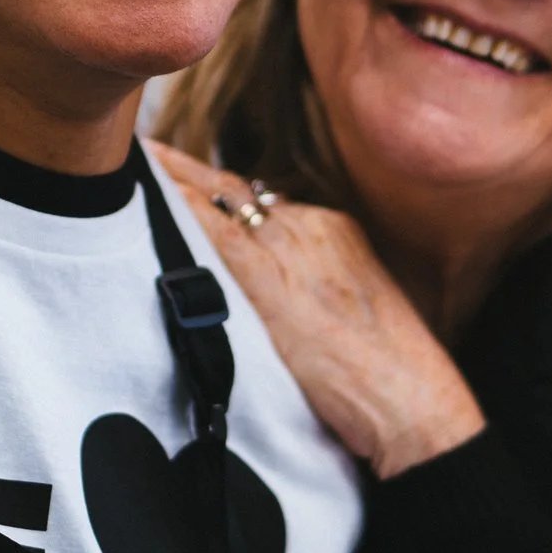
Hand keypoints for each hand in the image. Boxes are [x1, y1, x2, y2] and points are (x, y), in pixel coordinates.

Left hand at [151, 144, 484, 478]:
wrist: (412, 401)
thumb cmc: (389, 376)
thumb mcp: (352, 312)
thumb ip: (312, 289)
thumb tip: (279, 297)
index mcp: (333, 231)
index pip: (263, 201)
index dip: (220, 190)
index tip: (188, 177)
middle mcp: (310, 227)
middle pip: (236, 190)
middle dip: (190, 171)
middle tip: (148, 152)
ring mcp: (291, 249)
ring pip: (221, 201)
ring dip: (177, 179)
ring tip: (138, 160)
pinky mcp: (271, 281)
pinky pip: (217, 232)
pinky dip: (184, 208)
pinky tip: (154, 193)